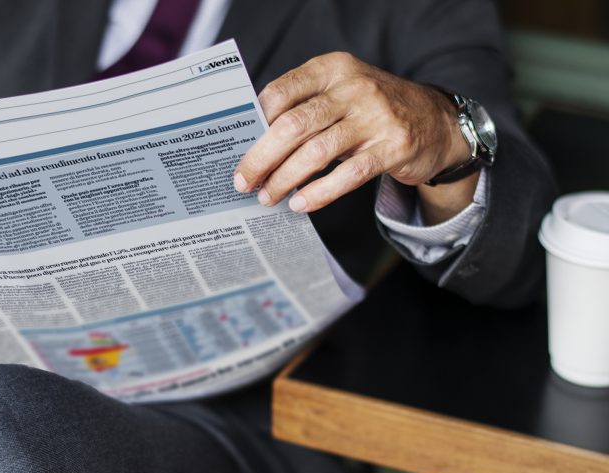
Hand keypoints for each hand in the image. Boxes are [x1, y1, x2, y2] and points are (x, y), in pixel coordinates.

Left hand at [233, 52, 472, 214]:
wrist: (436, 121)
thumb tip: (253, 142)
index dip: (254, 123)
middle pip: (293, 125)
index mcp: (332, 69)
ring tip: (268, 197)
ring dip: (285, 179)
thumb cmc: (372, 111)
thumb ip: (303, 108)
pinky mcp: (392, 147)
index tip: (236, 150)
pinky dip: (319, 193)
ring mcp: (375, 117)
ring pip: (316, 152)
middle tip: (244, 182)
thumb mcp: (339, 93)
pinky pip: (348, 174)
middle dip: (261, 158)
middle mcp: (353, 87)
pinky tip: (300, 204)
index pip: (281, 92)